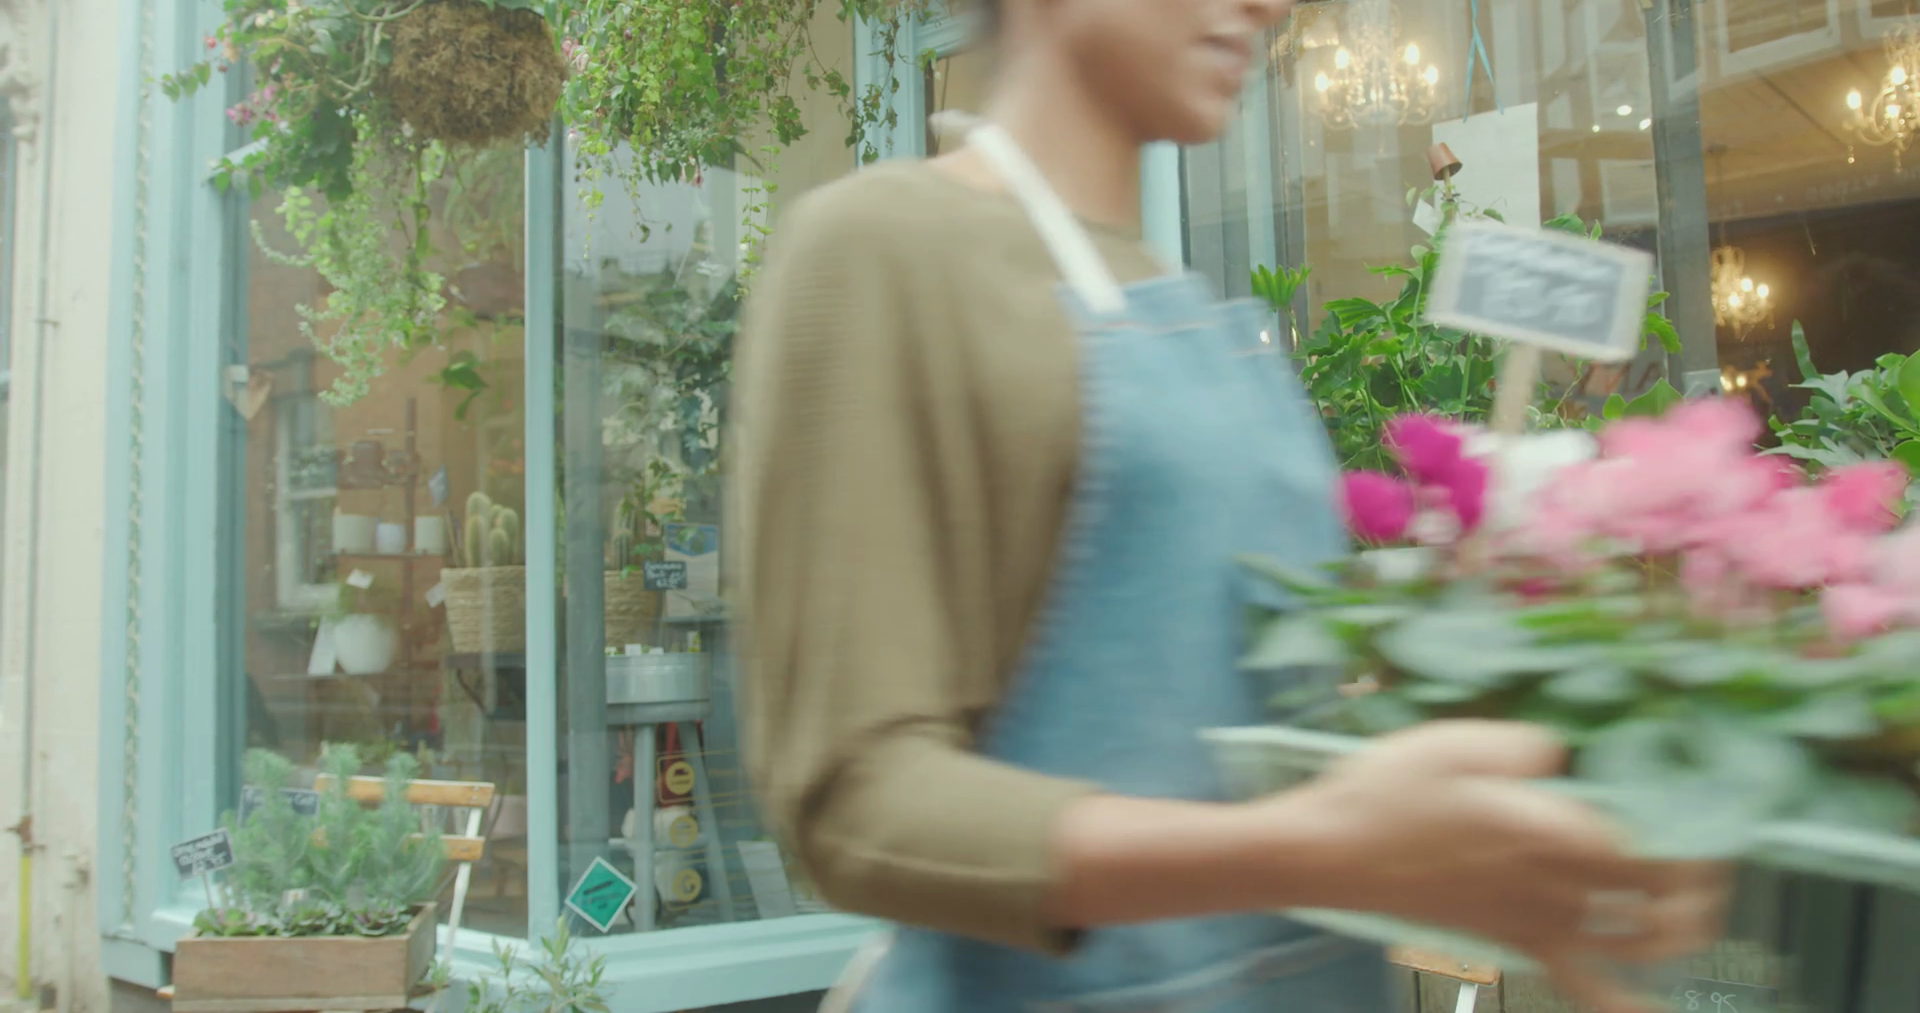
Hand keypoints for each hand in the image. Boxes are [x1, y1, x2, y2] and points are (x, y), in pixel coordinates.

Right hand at [1282, 720, 1726, 1012]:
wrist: (1328, 856)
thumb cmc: (1382, 792)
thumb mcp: (1449, 743)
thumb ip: (1523, 746)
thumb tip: (1565, 758)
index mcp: (1547, 831)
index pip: (1643, 841)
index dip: (1686, 832)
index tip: (1709, 812)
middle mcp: (1553, 884)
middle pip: (1652, 895)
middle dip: (1696, 884)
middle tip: (1712, 860)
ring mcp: (1533, 919)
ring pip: (1632, 943)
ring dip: (1678, 935)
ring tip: (1699, 918)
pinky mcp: (1510, 937)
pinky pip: (1580, 982)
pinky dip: (1621, 1004)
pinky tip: (1647, 1012)